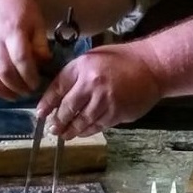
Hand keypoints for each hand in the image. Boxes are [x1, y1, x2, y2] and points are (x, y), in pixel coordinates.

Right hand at [0, 0, 50, 104]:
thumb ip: (40, 44)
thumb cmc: (20, 6)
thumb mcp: (36, 21)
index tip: (37, 83)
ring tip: (13, 95)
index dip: (30, 76)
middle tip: (27, 91)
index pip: (21, 61)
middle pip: (4, 71)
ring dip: (0, 91)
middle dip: (18, 86)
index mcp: (11, 31)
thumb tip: (43, 65)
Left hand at [37, 45, 163, 139]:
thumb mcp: (94, 57)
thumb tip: (59, 95)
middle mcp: (92, 84)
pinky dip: (88, 131)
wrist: (152, 67)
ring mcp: (105, 101)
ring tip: (63, 135)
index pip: (58, 87)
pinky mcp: (116, 114)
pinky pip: (97, 126)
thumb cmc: (122, 60)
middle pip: (68, 108)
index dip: (47, 102)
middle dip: (58, 121)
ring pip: (82, 121)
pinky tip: (81, 133)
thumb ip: (76, 74)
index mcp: (83, 67)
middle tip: (52, 129)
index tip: (41, 113)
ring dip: (71, 130)